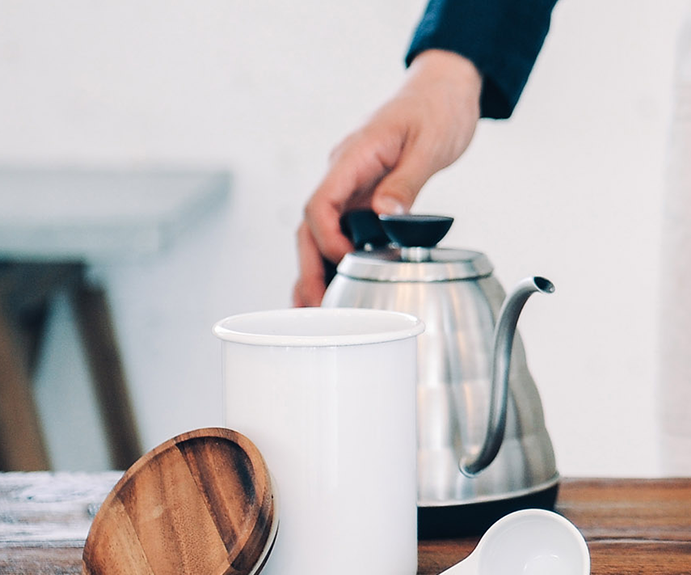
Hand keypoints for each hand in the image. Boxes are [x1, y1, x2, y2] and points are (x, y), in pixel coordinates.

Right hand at [294, 49, 482, 306]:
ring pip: (319, 234)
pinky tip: (332, 286)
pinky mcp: (361, 197)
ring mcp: (349, 187)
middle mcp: (343, 174)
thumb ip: (405, 182)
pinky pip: (339, 231)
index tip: (347, 263)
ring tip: (316, 307)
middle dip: (310, 268)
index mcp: (354, 157)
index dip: (327, 239)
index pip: (320, 204)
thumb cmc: (436, 108)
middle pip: (310, 228)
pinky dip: (333, 259)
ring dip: (315, 270)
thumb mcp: (429, 142)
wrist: (442, 90)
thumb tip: (385, 216)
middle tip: (315, 306)